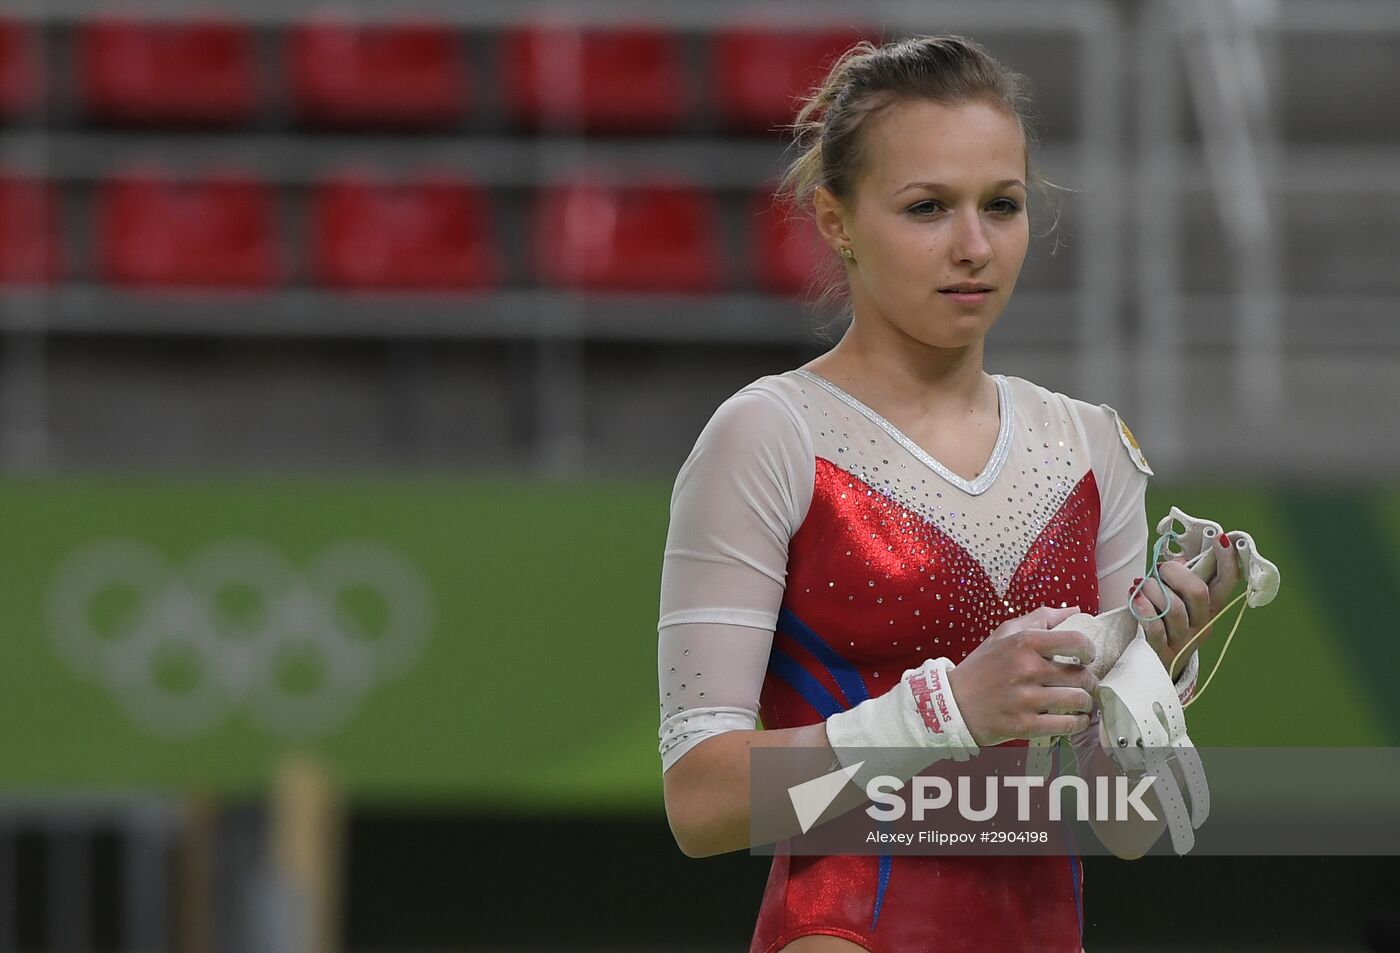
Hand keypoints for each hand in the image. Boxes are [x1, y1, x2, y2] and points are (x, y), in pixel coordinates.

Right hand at [947, 605, 1097, 746]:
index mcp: (1024, 642)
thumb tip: (1075, 612)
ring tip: (1082, 702)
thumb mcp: (1004, 634)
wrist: (953, 703)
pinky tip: (1077, 719)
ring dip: (1086, 702)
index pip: (1075, 641)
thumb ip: (1040, 618)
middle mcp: (1026, 669)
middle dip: (1088, 681)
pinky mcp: (1024, 725)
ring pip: (1078, 700)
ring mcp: (1026, 699)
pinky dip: (1078, 723)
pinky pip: (1066, 725)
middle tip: (1085, 683)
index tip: (1087, 656)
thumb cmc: (982, 666)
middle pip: (1081, 675)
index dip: (1089, 649)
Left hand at [1129, 532, 1242, 679]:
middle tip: (1159, 570)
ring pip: (1174, 608)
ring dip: (1153, 590)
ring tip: (1140, 586)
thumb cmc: (1165, 623)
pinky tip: (1134, 598)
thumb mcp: (1179, 601)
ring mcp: (1184, 640)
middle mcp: (1202, 624)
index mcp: (1210, 607)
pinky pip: (1155, 628)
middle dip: (1175, 574)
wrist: (1156, 666)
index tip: (1222, 538)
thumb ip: (1181, 580)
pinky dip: (1143, 609)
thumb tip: (1178, 561)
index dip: (1228, 560)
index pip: (1227, 582)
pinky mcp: (1163, 651)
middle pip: (1198, 592)